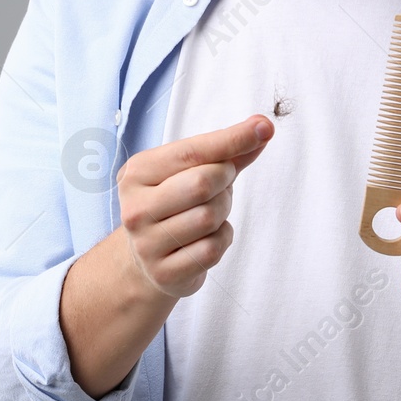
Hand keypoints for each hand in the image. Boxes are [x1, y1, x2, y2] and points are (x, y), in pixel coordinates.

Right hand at [115, 115, 273, 298]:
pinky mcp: (164, 273)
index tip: (265, 127)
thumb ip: (226, 151)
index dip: (232, 139)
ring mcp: (146, 244)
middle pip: (203, 183)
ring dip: (223, 212)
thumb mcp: (192, 171)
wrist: (147, 259)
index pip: (191, 151)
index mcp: (137, 173)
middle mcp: (135, 208)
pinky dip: (221, 238)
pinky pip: (213, 248)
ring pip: (210, 217)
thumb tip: (263, 127)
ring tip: (209, 213)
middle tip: (220, 187)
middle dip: (224, 182)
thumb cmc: (177, 203)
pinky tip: (207, 238)